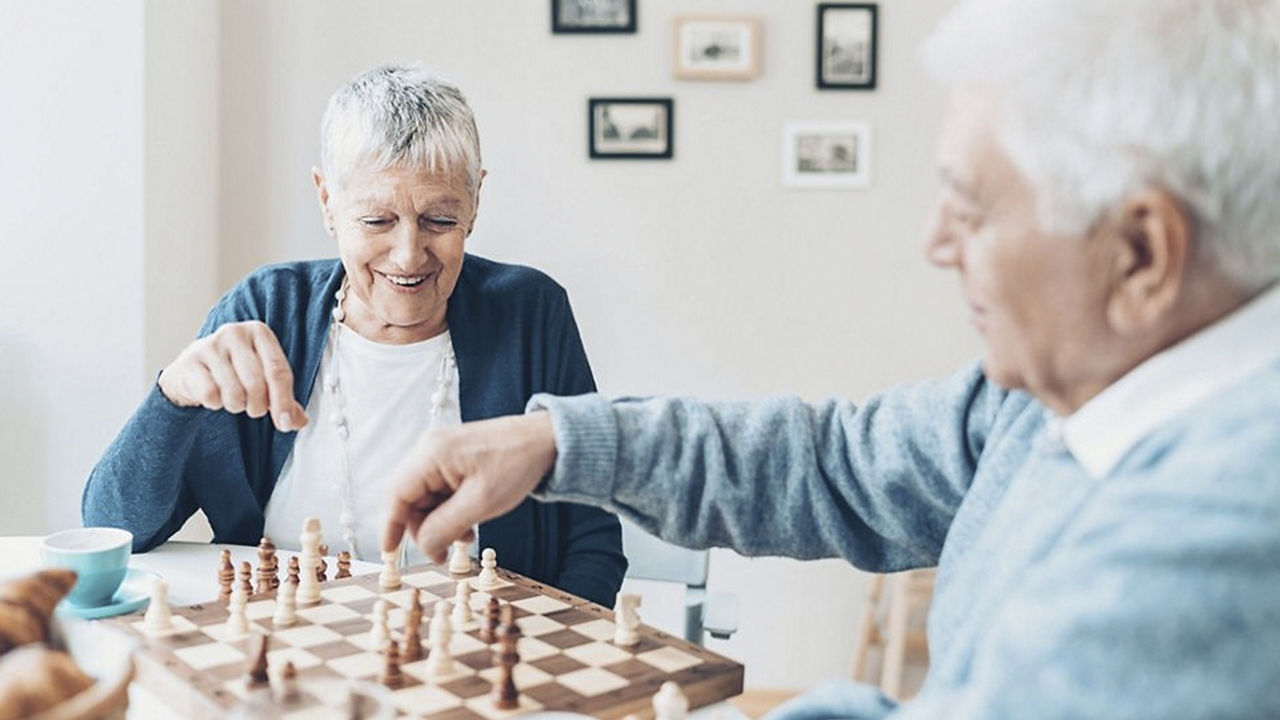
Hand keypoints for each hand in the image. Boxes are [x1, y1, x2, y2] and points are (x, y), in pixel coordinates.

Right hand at [157, 321, 307, 431]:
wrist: (192, 370)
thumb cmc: (235, 372)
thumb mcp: (263, 378)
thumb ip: (284, 399)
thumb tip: (299, 422)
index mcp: (259, 332)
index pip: (278, 370)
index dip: (283, 401)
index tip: (285, 423)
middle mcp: (234, 333)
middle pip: (257, 384)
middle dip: (258, 406)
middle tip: (254, 408)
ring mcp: (210, 345)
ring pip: (234, 393)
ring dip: (237, 406)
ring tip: (234, 398)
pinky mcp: (190, 362)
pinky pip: (211, 395)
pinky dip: (215, 403)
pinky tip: (214, 394)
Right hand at [382, 413, 556, 562]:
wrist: (548, 440)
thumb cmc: (517, 464)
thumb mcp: (481, 503)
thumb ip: (445, 527)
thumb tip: (423, 547)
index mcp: (432, 454)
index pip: (397, 495)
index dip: (391, 526)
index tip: (390, 553)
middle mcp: (431, 450)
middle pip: (410, 499)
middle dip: (425, 528)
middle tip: (446, 552)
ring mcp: (442, 453)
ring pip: (426, 498)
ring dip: (441, 522)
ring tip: (467, 535)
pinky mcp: (455, 459)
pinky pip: (441, 490)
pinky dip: (450, 510)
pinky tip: (469, 522)